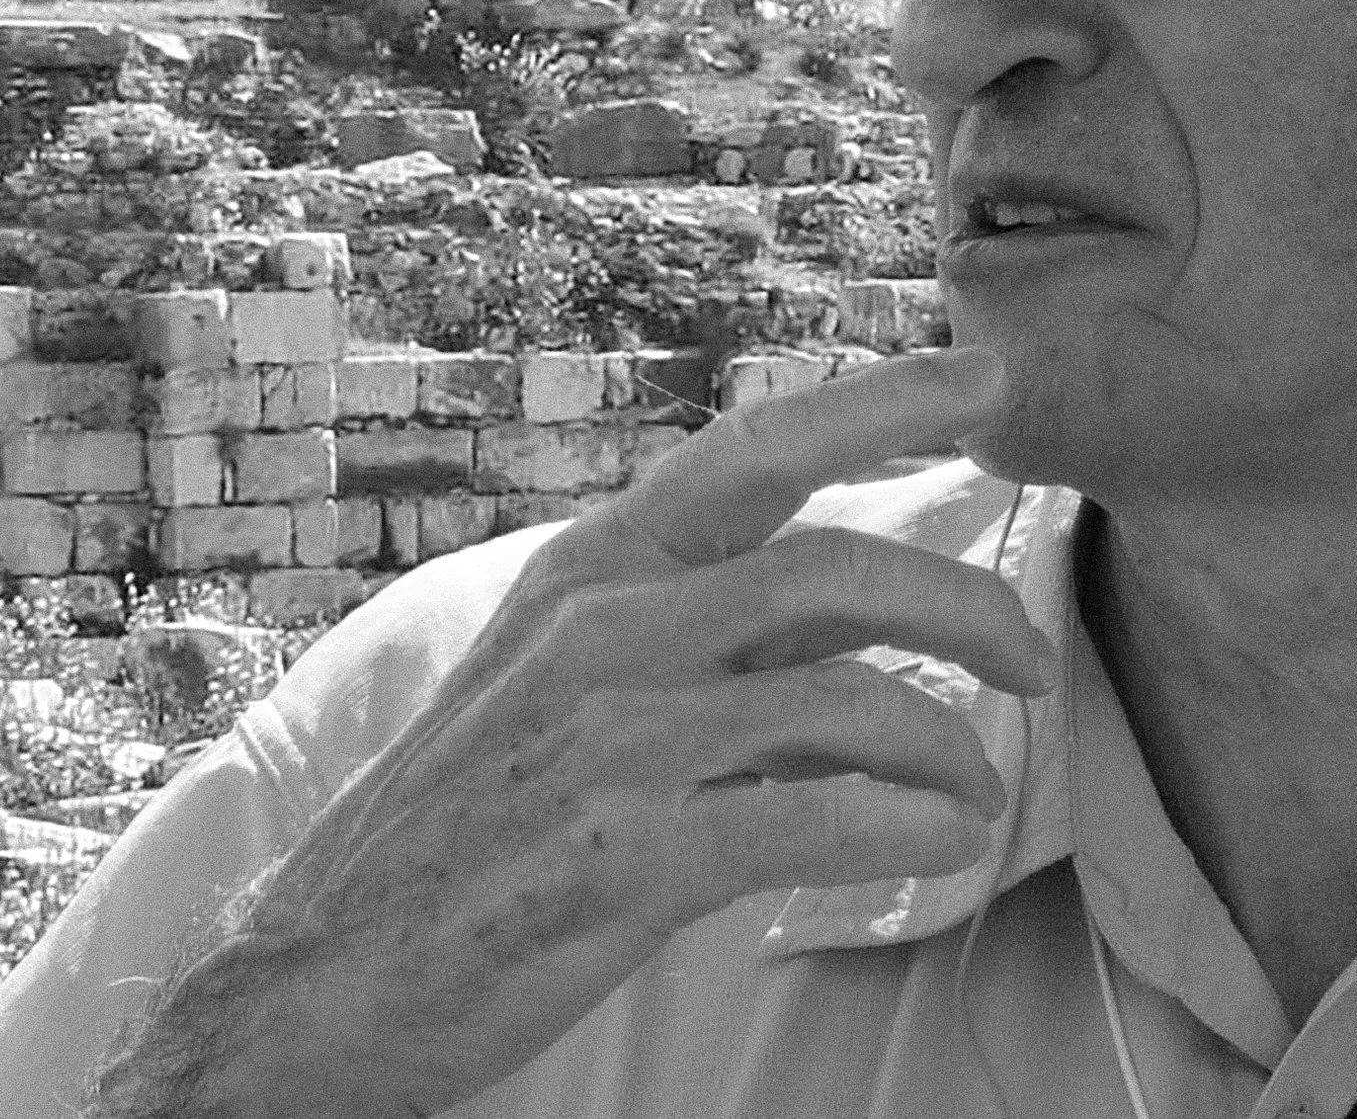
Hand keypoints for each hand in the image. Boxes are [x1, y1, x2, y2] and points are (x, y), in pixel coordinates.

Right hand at [97, 348, 1047, 1118]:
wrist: (320, 982)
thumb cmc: (473, 826)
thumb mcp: (570, 686)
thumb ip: (707, 641)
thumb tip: (867, 640)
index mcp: (594, 570)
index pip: (759, 449)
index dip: (885, 401)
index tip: (991, 374)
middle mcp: (604, 629)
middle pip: (836, 569)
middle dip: (967, 604)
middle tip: (1036, 660)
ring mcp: (609, 740)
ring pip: (846, 698)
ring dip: (947, 746)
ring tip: (975, 793)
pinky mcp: (620, 856)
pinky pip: (818, 820)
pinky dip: (906, 830)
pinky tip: (936, 845)